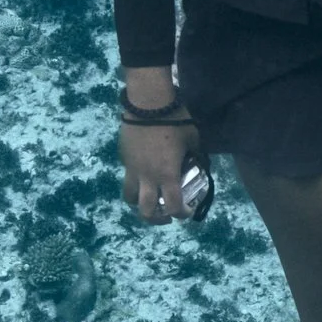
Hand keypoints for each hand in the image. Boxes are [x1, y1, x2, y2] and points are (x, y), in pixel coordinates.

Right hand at [120, 74, 200, 224]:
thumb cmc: (175, 120)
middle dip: (156, 218)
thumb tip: (198, 160)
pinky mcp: (124, 158)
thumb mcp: (193, 139)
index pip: (173, 206)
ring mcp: (132, 169)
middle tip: (165, 214)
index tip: (187, 212)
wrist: (147, 103)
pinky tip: (144, 171)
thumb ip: (195, 154)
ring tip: (148, 197)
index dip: (182, 214)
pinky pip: (128, 176)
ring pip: (130, 197)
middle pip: (145, 211)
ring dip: (140, 202)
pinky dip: (135, 180)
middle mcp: (148, 177)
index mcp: (167, 175)